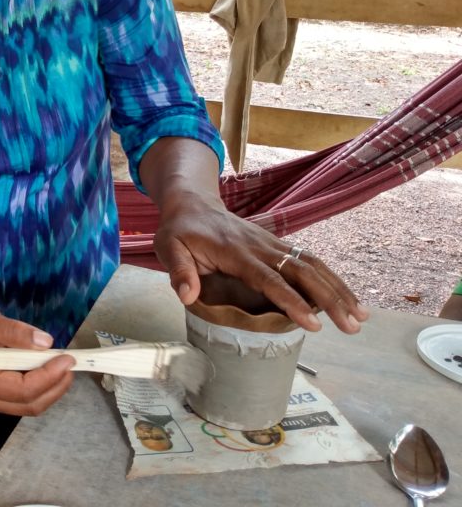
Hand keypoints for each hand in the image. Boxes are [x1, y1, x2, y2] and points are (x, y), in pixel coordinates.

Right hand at [0, 296, 75, 415]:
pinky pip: (22, 399)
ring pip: (28, 405)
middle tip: (70, 363)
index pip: (23, 389)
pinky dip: (40, 387)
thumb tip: (45, 343)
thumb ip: (15, 332)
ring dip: (50, 388)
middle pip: (29, 403)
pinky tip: (46, 369)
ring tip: (61, 365)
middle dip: (55, 385)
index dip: (49, 376)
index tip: (67, 358)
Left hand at [153, 191, 368, 333]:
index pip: (269, 279)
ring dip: (338, 288)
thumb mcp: (168, 247)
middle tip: (353, 327)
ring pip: (312, 264)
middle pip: (302, 271)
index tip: (313, 323)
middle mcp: (261, 246)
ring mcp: (272, 243)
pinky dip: (330, 278)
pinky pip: (308, 260)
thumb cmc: (180, 229)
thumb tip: (188, 296)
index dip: (292, 301)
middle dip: (331, 298)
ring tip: (360, 316)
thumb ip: (179, 271)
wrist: (191, 202)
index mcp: (236, 251)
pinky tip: (344, 298)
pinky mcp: (276, 245)